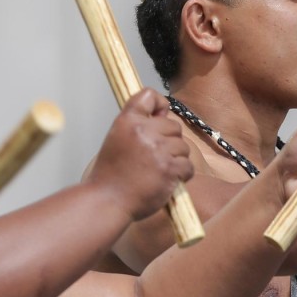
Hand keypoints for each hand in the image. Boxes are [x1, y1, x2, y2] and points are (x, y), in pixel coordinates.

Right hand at [91, 89, 195, 221]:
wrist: (108, 200)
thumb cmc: (111, 174)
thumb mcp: (117, 138)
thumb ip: (138, 124)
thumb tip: (163, 113)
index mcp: (127, 120)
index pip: (150, 96)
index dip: (160, 105)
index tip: (160, 116)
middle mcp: (143, 131)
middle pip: (174, 126)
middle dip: (170, 141)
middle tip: (156, 157)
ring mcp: (158, 150)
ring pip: (183, 147)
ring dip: (176, 159)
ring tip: (159, 170)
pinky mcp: (169, 169)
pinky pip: (188, 166)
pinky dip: (182, 174)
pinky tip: (168, 179)